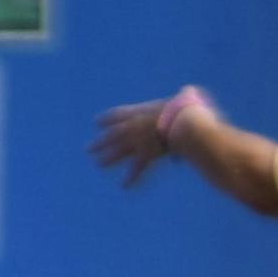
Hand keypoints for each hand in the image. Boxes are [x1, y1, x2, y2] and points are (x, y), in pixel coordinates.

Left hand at [92, 85, 225, 181]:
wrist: (185, 123)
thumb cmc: (189, 108)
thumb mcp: (186, 96)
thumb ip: (184, 95)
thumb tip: (188, 91)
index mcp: (141, 111)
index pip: (117, 114)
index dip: (106, 118)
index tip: (96, 122)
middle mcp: (133, 126)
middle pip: (111, 135)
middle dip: (99, 142)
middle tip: (88, 148)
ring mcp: (137, 141)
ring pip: (117, 152)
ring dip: (107, 158)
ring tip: (98, 163)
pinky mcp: (146, 154)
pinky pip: (136, 168)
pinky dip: (131, 177)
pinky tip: (124, 184)